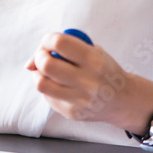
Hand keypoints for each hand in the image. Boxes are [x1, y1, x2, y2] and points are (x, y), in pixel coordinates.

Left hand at [26, 32, 152, 133]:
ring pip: (41, 84)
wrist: (123, 100)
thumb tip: (28, 64)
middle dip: (39, 56)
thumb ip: (62, 49)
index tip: (48, 42)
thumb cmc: (103, 70)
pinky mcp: (72, 113)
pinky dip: (48, 88)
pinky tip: (59, 85)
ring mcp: (79, 100)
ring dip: (38, 74)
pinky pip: (48, 97)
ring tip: (47, 72)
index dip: (48, 40)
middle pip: (46, 65)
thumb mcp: (93, 51)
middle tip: (44, 57)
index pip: (60, 43)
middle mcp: (88, 81)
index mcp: (94, 60)